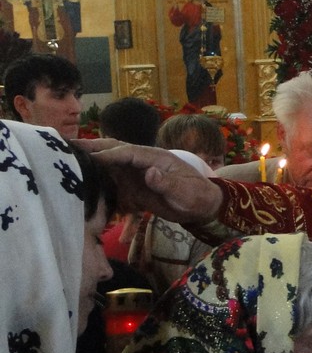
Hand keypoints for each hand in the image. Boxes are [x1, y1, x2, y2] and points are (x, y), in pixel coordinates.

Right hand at [78, 139, 222, 223]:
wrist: (202, 207)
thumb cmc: (197, 196)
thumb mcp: (185, 192)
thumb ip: (167, 183)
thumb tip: (150, 173)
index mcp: (156, 157)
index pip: (128, 153)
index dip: (109, 154)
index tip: (90, 157)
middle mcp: (143, 162)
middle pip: (116, 151)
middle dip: (94, 147)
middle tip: (69, 145)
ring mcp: (137, 173)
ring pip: (110, 164)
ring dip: (91, 161)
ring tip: (67, 160)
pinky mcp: (133, 186)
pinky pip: (113, 181)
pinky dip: (98, 179)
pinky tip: (82, 181)